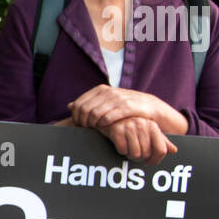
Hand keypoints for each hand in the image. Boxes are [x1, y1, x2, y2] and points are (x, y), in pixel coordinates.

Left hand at [68, 85, 186, 132]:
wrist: (150, 107)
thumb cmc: (124, 107)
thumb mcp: (106, 102)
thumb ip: (88, 103)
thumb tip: (69, 106)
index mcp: (100, 89)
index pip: (78, 104)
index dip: (76, 117)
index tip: (80, 125)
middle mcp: (108, 92)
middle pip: (84, 110)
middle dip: (83, 122)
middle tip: (87, 129)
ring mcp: (118, 99)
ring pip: (94, 114)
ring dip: (92, 125)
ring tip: (96, 130)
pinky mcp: (128, 107)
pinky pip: (108, 118)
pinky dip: (103, 125)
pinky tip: (105, 128)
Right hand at [101, 116, 176, 165]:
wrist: (109, 115)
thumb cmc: (131, 124)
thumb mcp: (147, 131)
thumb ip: (161, 141)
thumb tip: (174, 150)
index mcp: (152, 126)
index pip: (161, 150)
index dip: (155, 160)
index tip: (149, 163)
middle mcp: (142, 125)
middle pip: (146, 154)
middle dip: (140, 158)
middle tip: (135, 154)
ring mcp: (129, 127)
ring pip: (134, 154)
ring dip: (130, 155)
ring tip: (128, 149)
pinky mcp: (116, 130)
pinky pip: (122, 149)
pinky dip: (121, 150)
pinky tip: (120, 144)